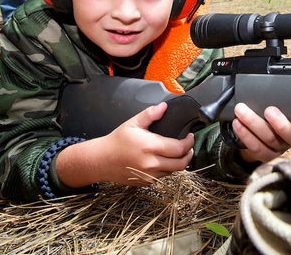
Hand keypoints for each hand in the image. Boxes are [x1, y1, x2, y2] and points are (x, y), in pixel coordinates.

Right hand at [55, 103, 193, 187]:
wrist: (100, 160)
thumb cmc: (116, 141)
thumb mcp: (132, 123)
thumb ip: (150, 114)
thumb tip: (163, 107)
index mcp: (150, 146)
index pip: (179, 148)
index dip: (189, 142)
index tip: (189, 136)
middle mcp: (151, 163)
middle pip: (181, 164)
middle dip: (189, 154)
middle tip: (189, 146)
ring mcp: (149, 175)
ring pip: (174, 172)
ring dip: (179, 162)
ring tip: (178, 152)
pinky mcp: (146, 182)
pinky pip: (163, 177)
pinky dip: (168, 169)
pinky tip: (166, 160)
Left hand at [232, 103, 290, 162]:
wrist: (271, 135)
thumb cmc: (279, 118)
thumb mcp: (285, 110)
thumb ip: (281, 103)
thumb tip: (269, 87)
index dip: (281, 123)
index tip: (269, 109)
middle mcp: (287, 143)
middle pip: (273, 136)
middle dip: (256, 122)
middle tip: (243, 108)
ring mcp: (276, 151)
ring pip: (262, 141)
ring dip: (248, 125)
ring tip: (238, 111)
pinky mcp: (265, 156)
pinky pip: (254, 148)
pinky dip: (244, 135)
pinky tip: (237, 124)